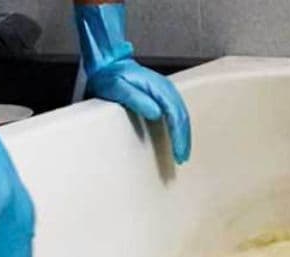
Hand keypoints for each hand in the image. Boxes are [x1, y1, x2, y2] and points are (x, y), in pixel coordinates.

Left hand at [75, 2, 191, 163]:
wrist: (105, 65)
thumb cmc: (108, 77)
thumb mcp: (118, 88)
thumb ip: (137, 99)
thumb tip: (156, 113)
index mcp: (157, 87)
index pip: (175, 115)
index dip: (178, 136)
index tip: (178, 153)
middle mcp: (165, 88)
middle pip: (182, 116)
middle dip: (184, 139)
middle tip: (182, 158)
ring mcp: (165, 90)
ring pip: (181, 114)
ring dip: (183, 134)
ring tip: (181, 151)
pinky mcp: (161, 94)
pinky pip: (176, 112)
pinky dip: (179, 126)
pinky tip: (176, 136)